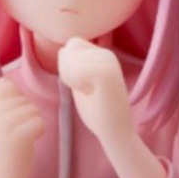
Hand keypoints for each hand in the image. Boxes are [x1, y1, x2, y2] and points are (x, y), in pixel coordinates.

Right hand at [0, 77, 44, 177]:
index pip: (8, 86)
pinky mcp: (18, 135)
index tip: (9, 121)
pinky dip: (39, 133)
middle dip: (26, 115)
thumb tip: (5, 81)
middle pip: (24, 98)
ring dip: (33, 125)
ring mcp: (4, 122)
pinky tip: (27, 144)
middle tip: (14, 135)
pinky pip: (40, 122)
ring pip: (34, 110)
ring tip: (19, 140)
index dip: (16, 102)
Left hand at [58, 38, 166, 177]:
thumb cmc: (97, 113)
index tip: (82, 84)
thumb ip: (73, 67)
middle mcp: (107, 54)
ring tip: (89, 92)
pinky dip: (76, 83)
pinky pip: (76, 69)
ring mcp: (108, 61)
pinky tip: (91, 93)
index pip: (72, 45)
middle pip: (69, 48)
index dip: (68, 65)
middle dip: (66, 70)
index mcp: (103, 55)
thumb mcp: (81, 84)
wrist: (115, 133)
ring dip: (71, 78)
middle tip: (85, 90)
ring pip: (70, 57)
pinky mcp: (107, 72)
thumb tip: (63, 50)